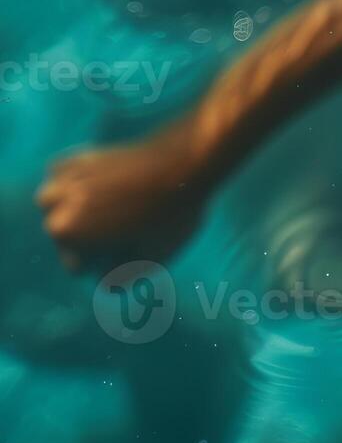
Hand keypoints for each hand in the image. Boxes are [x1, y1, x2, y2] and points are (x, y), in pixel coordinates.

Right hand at [36, 123, 209, 272]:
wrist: (185, 162)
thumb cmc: (170, 215)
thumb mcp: (152, 258)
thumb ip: (123, 278)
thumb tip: (106, 286)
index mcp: (66, 231)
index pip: (77, 265)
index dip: (106, 263)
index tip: (131, 248)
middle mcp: (54, 203)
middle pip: (64, 234)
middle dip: (88, 237)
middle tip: (127, 227)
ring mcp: (63, 176)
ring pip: (56, 205)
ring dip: (75, 210)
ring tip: (113, 209)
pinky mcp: (77, 155)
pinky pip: (63, 179)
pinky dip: (76, 184)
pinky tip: (106, 186)